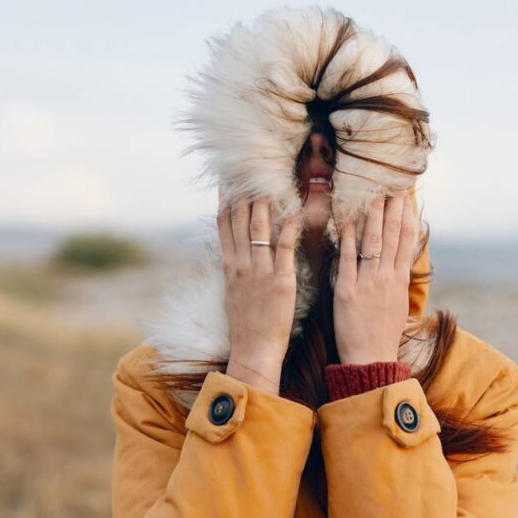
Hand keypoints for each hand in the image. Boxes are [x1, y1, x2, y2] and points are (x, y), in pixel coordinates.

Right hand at [217, 189, 301, 393]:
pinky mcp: (280, 280)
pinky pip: (284, 247)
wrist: (253, 350)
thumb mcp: (232, 291)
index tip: (226, 178)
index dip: (225, 199)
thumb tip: (233, 251)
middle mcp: (241, 264)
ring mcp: (260, 271)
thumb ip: (234, 268)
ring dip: (264, 201)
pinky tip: (293, 209)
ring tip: (269, 178)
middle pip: (238, 219)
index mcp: (229, 266)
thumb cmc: (246, 324)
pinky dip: (288, 227)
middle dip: (242, 191)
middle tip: (247, 167)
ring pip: (259, 228)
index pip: (224, 224)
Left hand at [333, 191, 415, 364]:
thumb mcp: (397, 304)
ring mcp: (368, 283)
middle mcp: (387, 277)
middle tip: (392, 182)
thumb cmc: (382, 335)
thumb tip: (399, 262)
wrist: (372, 361)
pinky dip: (348, 237)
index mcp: (400, 280)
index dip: (407, 215)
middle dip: (393, 207)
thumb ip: (397, 280)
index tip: (406, 194)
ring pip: (373, 242)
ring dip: (373, 214)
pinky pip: (348, 258)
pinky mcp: (348, 291)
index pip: (406, 240)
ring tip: (372, 191)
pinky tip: (347, 218)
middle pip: (392, 235)